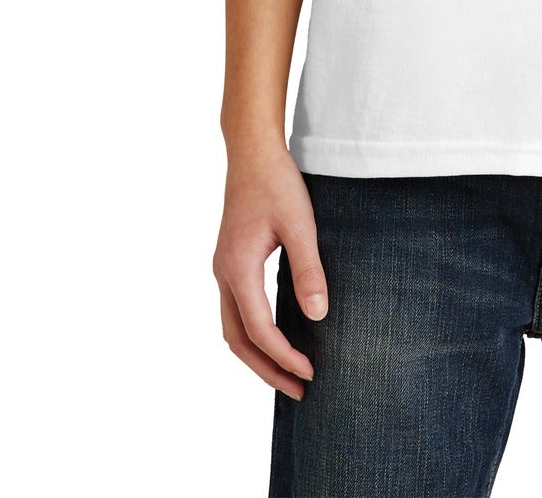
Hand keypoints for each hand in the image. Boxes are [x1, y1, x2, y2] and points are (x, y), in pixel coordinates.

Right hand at [213, 141, 328, 398]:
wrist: (252, 151)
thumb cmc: (277, 182)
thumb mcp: (300, 224)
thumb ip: (308, 270)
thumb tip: (318, 316)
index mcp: (237, 269)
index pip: (259, 329)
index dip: (284, 356)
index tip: (311, 371)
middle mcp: (224, 274)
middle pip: (238, 339)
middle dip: (266, 369)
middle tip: (299, 390)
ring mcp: (224, 268)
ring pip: (233, 327)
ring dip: (258, 355)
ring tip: (288, 373)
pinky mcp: (231, 261)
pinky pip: (237, 310)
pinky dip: (254, 333)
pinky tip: (278, 335)